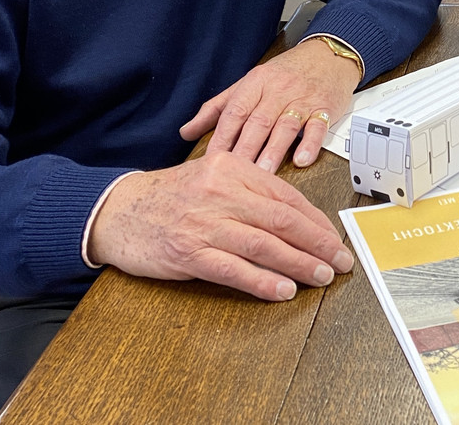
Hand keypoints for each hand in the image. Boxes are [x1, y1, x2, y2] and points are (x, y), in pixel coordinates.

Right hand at [87, 153, 353, 300]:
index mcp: (232, 168)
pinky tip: (283, 290)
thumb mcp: (213, 176)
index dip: (316, 220)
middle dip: (319, 243)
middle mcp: (221, 192)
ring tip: (321, 277)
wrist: (118, 210)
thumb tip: (297, 218)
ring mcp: (204, 224)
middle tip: (340, 261)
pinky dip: (262, 281)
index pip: (287, 196)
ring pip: (264, 245)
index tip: (335, 238)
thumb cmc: (171, 196)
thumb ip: (251, 191)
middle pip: (283, 220)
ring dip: (299, 264)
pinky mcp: (189, 253)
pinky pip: (234, 270)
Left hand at [180, 39, 359, 171]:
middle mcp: (278, 90)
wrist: (327, 55)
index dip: (222, 137)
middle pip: (258, 122)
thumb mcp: (248, 84)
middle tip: (235, 175)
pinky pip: (318, 126)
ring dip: (274, 151)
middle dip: (246, 150)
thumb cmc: (286, 72)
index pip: (235, 112)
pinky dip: (310, 144)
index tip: (212, 161)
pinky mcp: (325, 108)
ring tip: (263, 173)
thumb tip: (186, 131)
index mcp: (255, 84)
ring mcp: (302, 99)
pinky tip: (302, 159)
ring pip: (285, 126)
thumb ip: (217, 108)